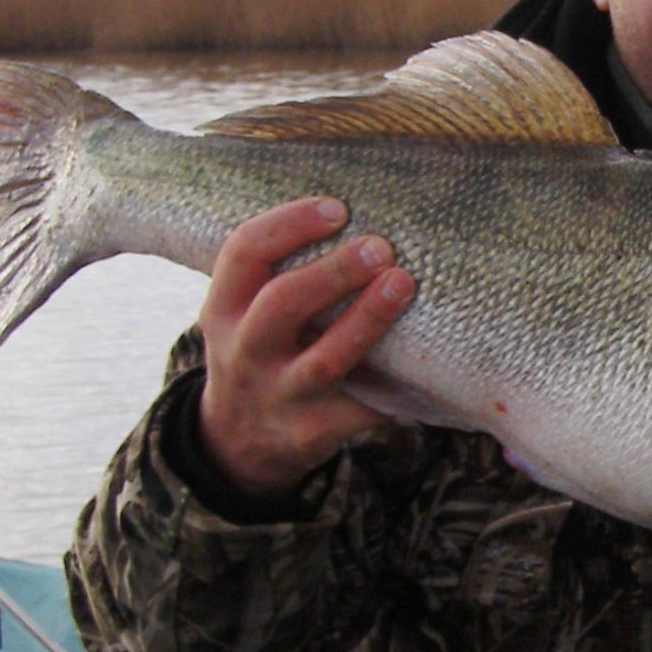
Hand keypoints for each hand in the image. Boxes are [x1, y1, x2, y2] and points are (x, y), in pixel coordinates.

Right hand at [197, 197, 415, 501]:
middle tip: (380, 246)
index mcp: (222, 310)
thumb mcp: (242, 313)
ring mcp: (279, 397)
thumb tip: (359, 212)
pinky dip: (396, 384)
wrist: (239, 443)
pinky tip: (429, 360)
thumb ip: (280, 271)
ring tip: (403, 283)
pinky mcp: (314, 433)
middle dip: (334, 271)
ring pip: (326, 359)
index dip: (289, 224)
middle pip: (283, 304)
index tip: (338, 208)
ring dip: (367, 319)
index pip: (244, 254)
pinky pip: (362, 406)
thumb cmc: (261, 351)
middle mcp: (244, 353)